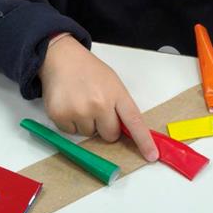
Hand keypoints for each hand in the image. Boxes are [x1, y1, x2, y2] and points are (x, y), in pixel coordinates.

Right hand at [39, 35, 157, 161]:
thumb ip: (120, 106)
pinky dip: (69, 122)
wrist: (61, 57)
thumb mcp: (112, 83)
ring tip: (79, 101)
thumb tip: (126, 132)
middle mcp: (99, 103)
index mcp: (116, 94)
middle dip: (105, 126)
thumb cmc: (88, 70)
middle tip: (96, 108)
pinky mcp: (60, 115)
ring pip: (88, 135)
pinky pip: (70, 132)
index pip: (134, 121)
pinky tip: (68, 104)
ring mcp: (79, 110)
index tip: (151, 155)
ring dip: (86, 123)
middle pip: (110, 135)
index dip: (144, 141)